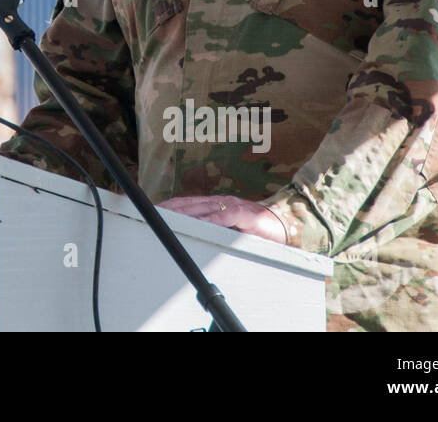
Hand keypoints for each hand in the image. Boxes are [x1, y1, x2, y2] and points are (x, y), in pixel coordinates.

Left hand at [157, 194, 287, 244]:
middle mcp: (222, 202)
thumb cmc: (254, 230)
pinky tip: (201, 222)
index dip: (170, 206)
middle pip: (191, 204)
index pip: (187, 203)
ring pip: (205, 207)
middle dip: (171, 209)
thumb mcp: (228, 229)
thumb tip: (189, 236)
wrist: (283, 225)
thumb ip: (211, 228)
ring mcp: (233, 206)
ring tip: (169, 217)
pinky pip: (228, 216)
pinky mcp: (247, 215)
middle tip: (154, 214)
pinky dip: (214, 219)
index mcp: (215, 205)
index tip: (154, 210)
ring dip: (186, 212)